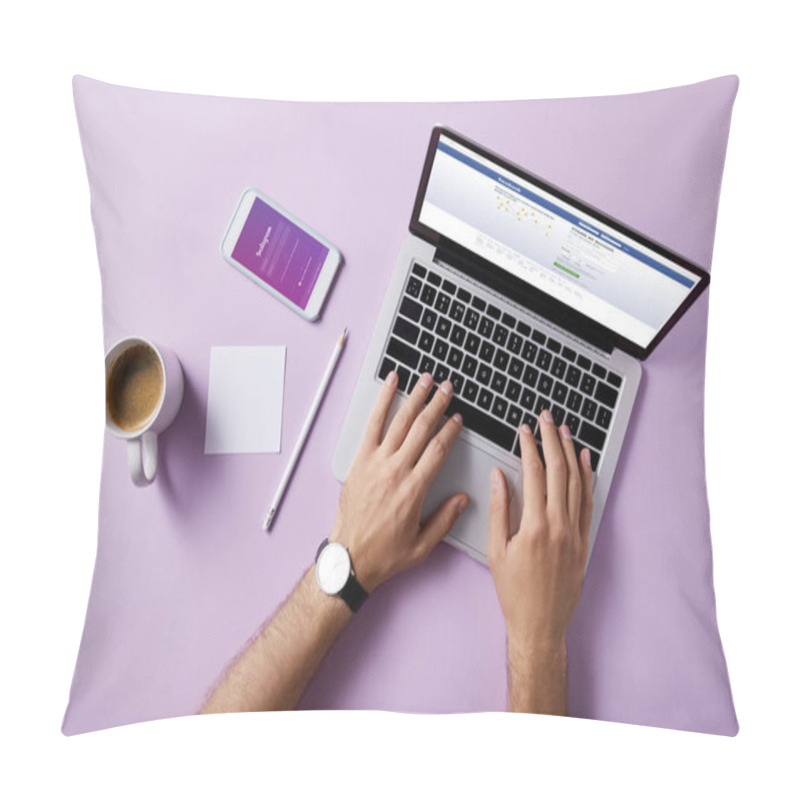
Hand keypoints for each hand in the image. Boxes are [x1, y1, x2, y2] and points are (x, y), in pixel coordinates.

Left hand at [330, 371, 468, 593]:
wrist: (349, 559)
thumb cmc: (384, 553)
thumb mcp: (423, 544)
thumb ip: (445, 519)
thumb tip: (462, 499)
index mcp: (413, 490)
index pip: (437, 449)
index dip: (450, 430)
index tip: (458, 418)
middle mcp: (395, 471)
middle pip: (421, 429)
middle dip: (437, 405)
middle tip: (447, 388)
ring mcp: (375, 463)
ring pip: (399, 422)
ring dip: (414, 398)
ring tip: (426, 380)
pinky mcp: (359, 460)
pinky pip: (372, 424)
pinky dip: (382, 402)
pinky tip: (390, 384)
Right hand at [488, 410, 592, 650]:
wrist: (540, 624)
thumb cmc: (514, 591)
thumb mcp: (496, 550)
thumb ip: (499, 509)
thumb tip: (498, 476)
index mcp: (534, 526)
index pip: (534, 473)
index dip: (529, 446)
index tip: (524, 429)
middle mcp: (560, 525)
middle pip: (559, 470)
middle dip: (552, 439)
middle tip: (546, 417)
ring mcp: (576, 533)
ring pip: (577, 482)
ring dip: (571, 453)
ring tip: (564, 430)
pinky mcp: (584, 541)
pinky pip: (589, 502)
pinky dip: (588, 478)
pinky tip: (585, 461)